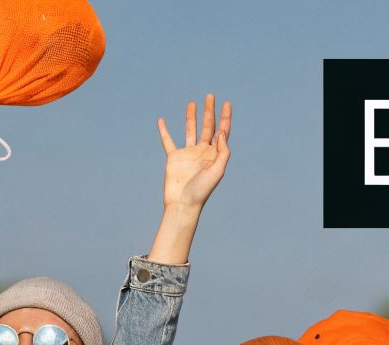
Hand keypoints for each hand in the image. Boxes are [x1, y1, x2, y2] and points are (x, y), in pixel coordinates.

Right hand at [157, 94, 231, 211]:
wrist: (183, 204)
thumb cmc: (202, 191)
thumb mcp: (218, 171)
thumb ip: (222, 151)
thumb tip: (221, 132)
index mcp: (215, 155)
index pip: (222, 132)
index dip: (225, 117)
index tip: (226, 103)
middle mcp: (203, 152)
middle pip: (208, 127)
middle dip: (209, 112)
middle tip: (210, 96)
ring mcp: (188, 154)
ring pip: (190, 130)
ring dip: (191, 117)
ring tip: (192, 103)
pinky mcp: (174, 157)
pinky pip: (168, 141)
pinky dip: (164, 131)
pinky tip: (162, 120)